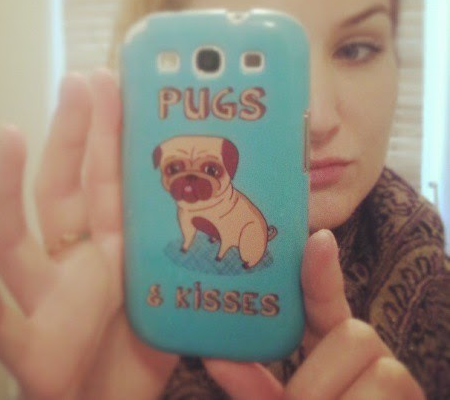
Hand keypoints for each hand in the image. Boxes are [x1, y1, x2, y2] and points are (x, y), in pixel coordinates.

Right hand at [0, 69, 176, 398]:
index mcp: (112, 248)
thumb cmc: (146, 358)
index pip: (106, 177)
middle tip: (77, 81)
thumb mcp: (183, 295)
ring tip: (8, 134)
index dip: (107, 131)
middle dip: (70, 135)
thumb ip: (206, 253)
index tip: (109, 81)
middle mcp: (73, 265)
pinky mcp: (28, 353)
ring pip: (17, 237)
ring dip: (6, 186)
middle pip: (62, 189)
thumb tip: (254, 198)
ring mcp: (45, 303)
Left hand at [205, 230, 424, 398]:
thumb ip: (254, 387)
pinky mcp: (410, 399)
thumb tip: (214, 355)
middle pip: (357, 333)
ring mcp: (400, 387)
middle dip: (318, 382)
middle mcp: (372, 363)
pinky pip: (389, 391)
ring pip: (381, 370)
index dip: (321, 273)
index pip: (327, 305)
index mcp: (332, 355)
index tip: (316, 240)